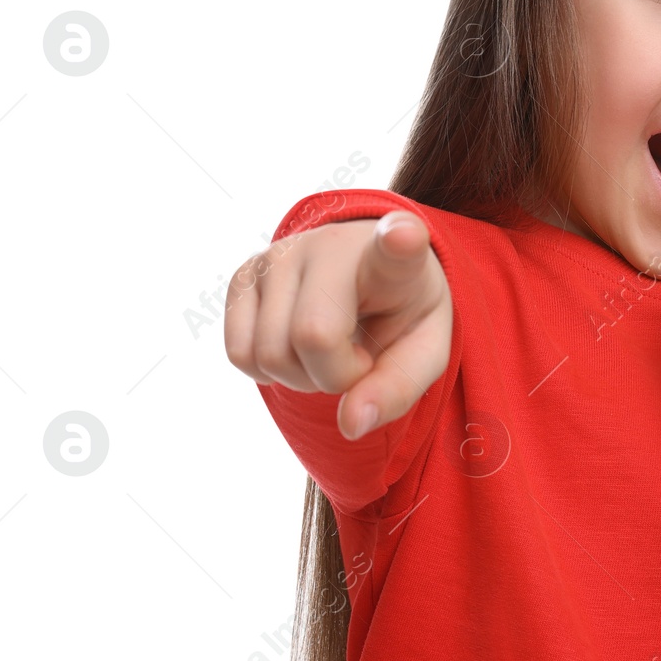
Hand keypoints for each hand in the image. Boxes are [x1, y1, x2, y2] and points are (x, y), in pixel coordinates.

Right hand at [224, 210, 451, 439]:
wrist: (365, 279)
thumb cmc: (399, 315)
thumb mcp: (422, 354)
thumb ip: (397, 390)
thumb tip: (350, 425)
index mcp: (392, 260)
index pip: (394, 248)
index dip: (398, 242)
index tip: (405, 235)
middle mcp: (328, 246)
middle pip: (311, 336)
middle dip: (335, 375)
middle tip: (358, 355)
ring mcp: (277, 256)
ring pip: (268, 354)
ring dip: (301, 377)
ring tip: (329, 348)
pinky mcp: (243, 275)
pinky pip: (239, 354)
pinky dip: (269, 372)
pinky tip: (296, 346)